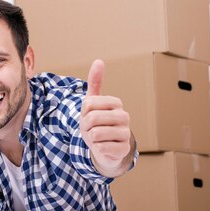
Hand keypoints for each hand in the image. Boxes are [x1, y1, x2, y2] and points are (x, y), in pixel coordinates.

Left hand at [80, 59, 131, 175]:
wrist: (104, 147)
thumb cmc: (96, 123)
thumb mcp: (92, 103)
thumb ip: (95, 82)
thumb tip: (99, 61)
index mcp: (116, 103)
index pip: (88, 104)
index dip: (83, 112)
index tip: (89, 116)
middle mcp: (124, 116)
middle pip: (91, 118)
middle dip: (85, 126)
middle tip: (91, 129)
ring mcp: (126, 133)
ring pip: (95, 134)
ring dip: (90, 138)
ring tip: (97, 138)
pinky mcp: (124, 149)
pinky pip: (100, 147)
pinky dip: (96, 149)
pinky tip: (103, 147)